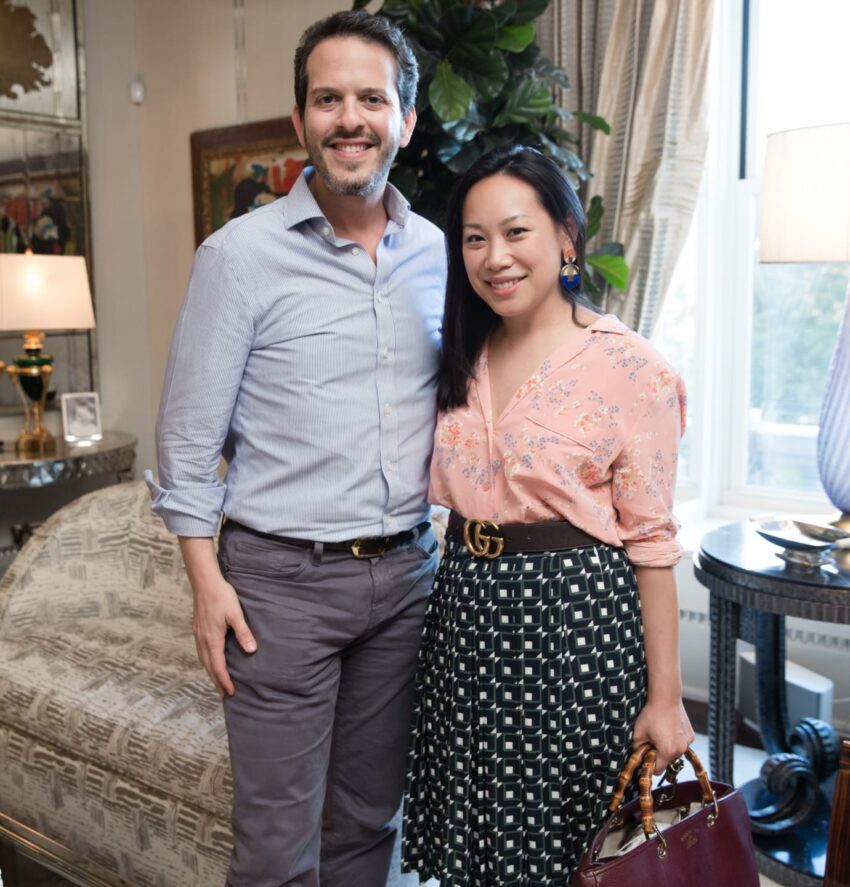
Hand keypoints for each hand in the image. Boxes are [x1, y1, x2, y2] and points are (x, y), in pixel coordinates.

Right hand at [192, 573, 255, 697]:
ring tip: (218, 681)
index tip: (230, 692)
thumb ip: (243, 633)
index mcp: (212, 639)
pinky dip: (207, 661)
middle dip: (216, 681)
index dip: (224, 680)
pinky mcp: (198, 629)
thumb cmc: (221, 596)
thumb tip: (251, 650)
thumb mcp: (236, 614)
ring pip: (203, 660)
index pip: (218, 666)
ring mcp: (198, 635)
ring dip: (211, 672)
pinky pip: (201, 652)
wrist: (205, 582)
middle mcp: (202, 640)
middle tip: (224, 694)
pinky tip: (211, 661)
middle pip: (209, 667)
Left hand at [632, 697, 694, 773]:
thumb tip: (637, 756)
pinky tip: (668, 728)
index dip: (650, 765)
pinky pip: (681, 743)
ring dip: (668, 747)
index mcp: (667, 751)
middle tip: (652, 741)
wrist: (666, 697)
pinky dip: (675, 740)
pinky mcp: (691, 735)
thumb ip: (637, 749)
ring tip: (660, 733)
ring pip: (675, 752)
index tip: (646, 757)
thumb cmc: (651, 714)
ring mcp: (687, 742)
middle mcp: (680, 749)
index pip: (658, 770)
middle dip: (659, 754)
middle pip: (667, 761)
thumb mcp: (638, 733)